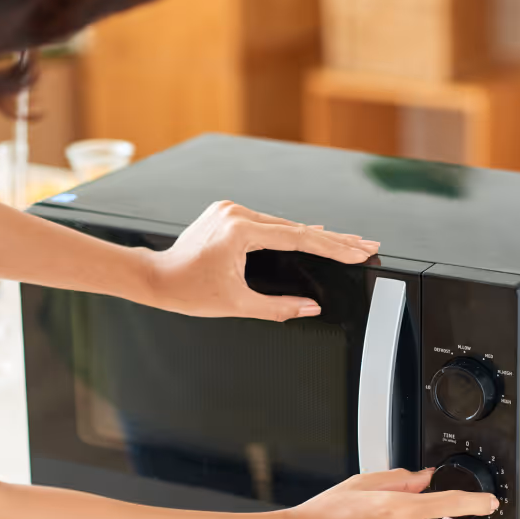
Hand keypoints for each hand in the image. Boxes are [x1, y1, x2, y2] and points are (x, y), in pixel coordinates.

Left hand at [147, 201, 379, 320]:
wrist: (154, 278)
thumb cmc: (186, 291)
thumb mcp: (236, 304)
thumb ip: (278, 307)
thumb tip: (311, 307)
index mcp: (239, 231)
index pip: (298, 238)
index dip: (333, 247)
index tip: (358, 250)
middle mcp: (236, 213)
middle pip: (295, 228)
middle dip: (333, 240)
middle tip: (365, 244)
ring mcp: (230, 210)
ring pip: (282, 224)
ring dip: (313, 235)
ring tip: (346, 243)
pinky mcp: (226, 214)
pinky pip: (267, 222)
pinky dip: (289, 232)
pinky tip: (311, 234)